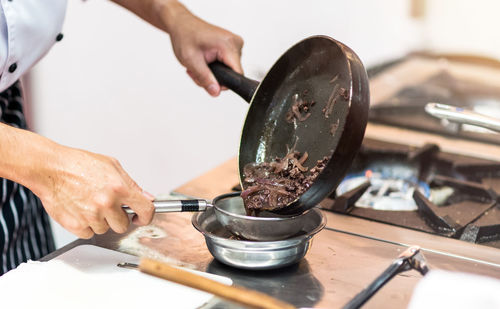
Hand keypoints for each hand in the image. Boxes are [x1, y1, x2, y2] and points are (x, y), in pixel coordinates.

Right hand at [37, 146, 154, 238]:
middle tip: (107, 206)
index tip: (142, 218)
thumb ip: (131, 184)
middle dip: (118, 218)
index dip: (146, 216)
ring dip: (100, 221)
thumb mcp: (111, 165)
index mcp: (119, 188)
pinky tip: (80, 210)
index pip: (146, 210)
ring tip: (89, 204)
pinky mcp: (76, 225)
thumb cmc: (78, 164)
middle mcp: (107, 203)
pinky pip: (89, 233)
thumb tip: (145, 197)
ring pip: (105, 229)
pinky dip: (86, 226)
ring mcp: (91, 216)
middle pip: (123, 225)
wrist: (50, 169)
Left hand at [162, 3, 243, 95]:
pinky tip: (204, 61)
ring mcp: (235, 44)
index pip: (238, 74)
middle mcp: (235, 43)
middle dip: (213, 77)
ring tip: (198, 64)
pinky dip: (214, 66)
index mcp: (228, 45)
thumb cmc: (184, 36)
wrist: (181, 24)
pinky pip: (227, 64)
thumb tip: (216, 92)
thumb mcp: (191, 61)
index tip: (211, 81)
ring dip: (212, 72)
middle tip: (197, 71)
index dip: (225, 82)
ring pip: (229, 70)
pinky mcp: (231, 46)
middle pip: (232, 74)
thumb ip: (205, 79)